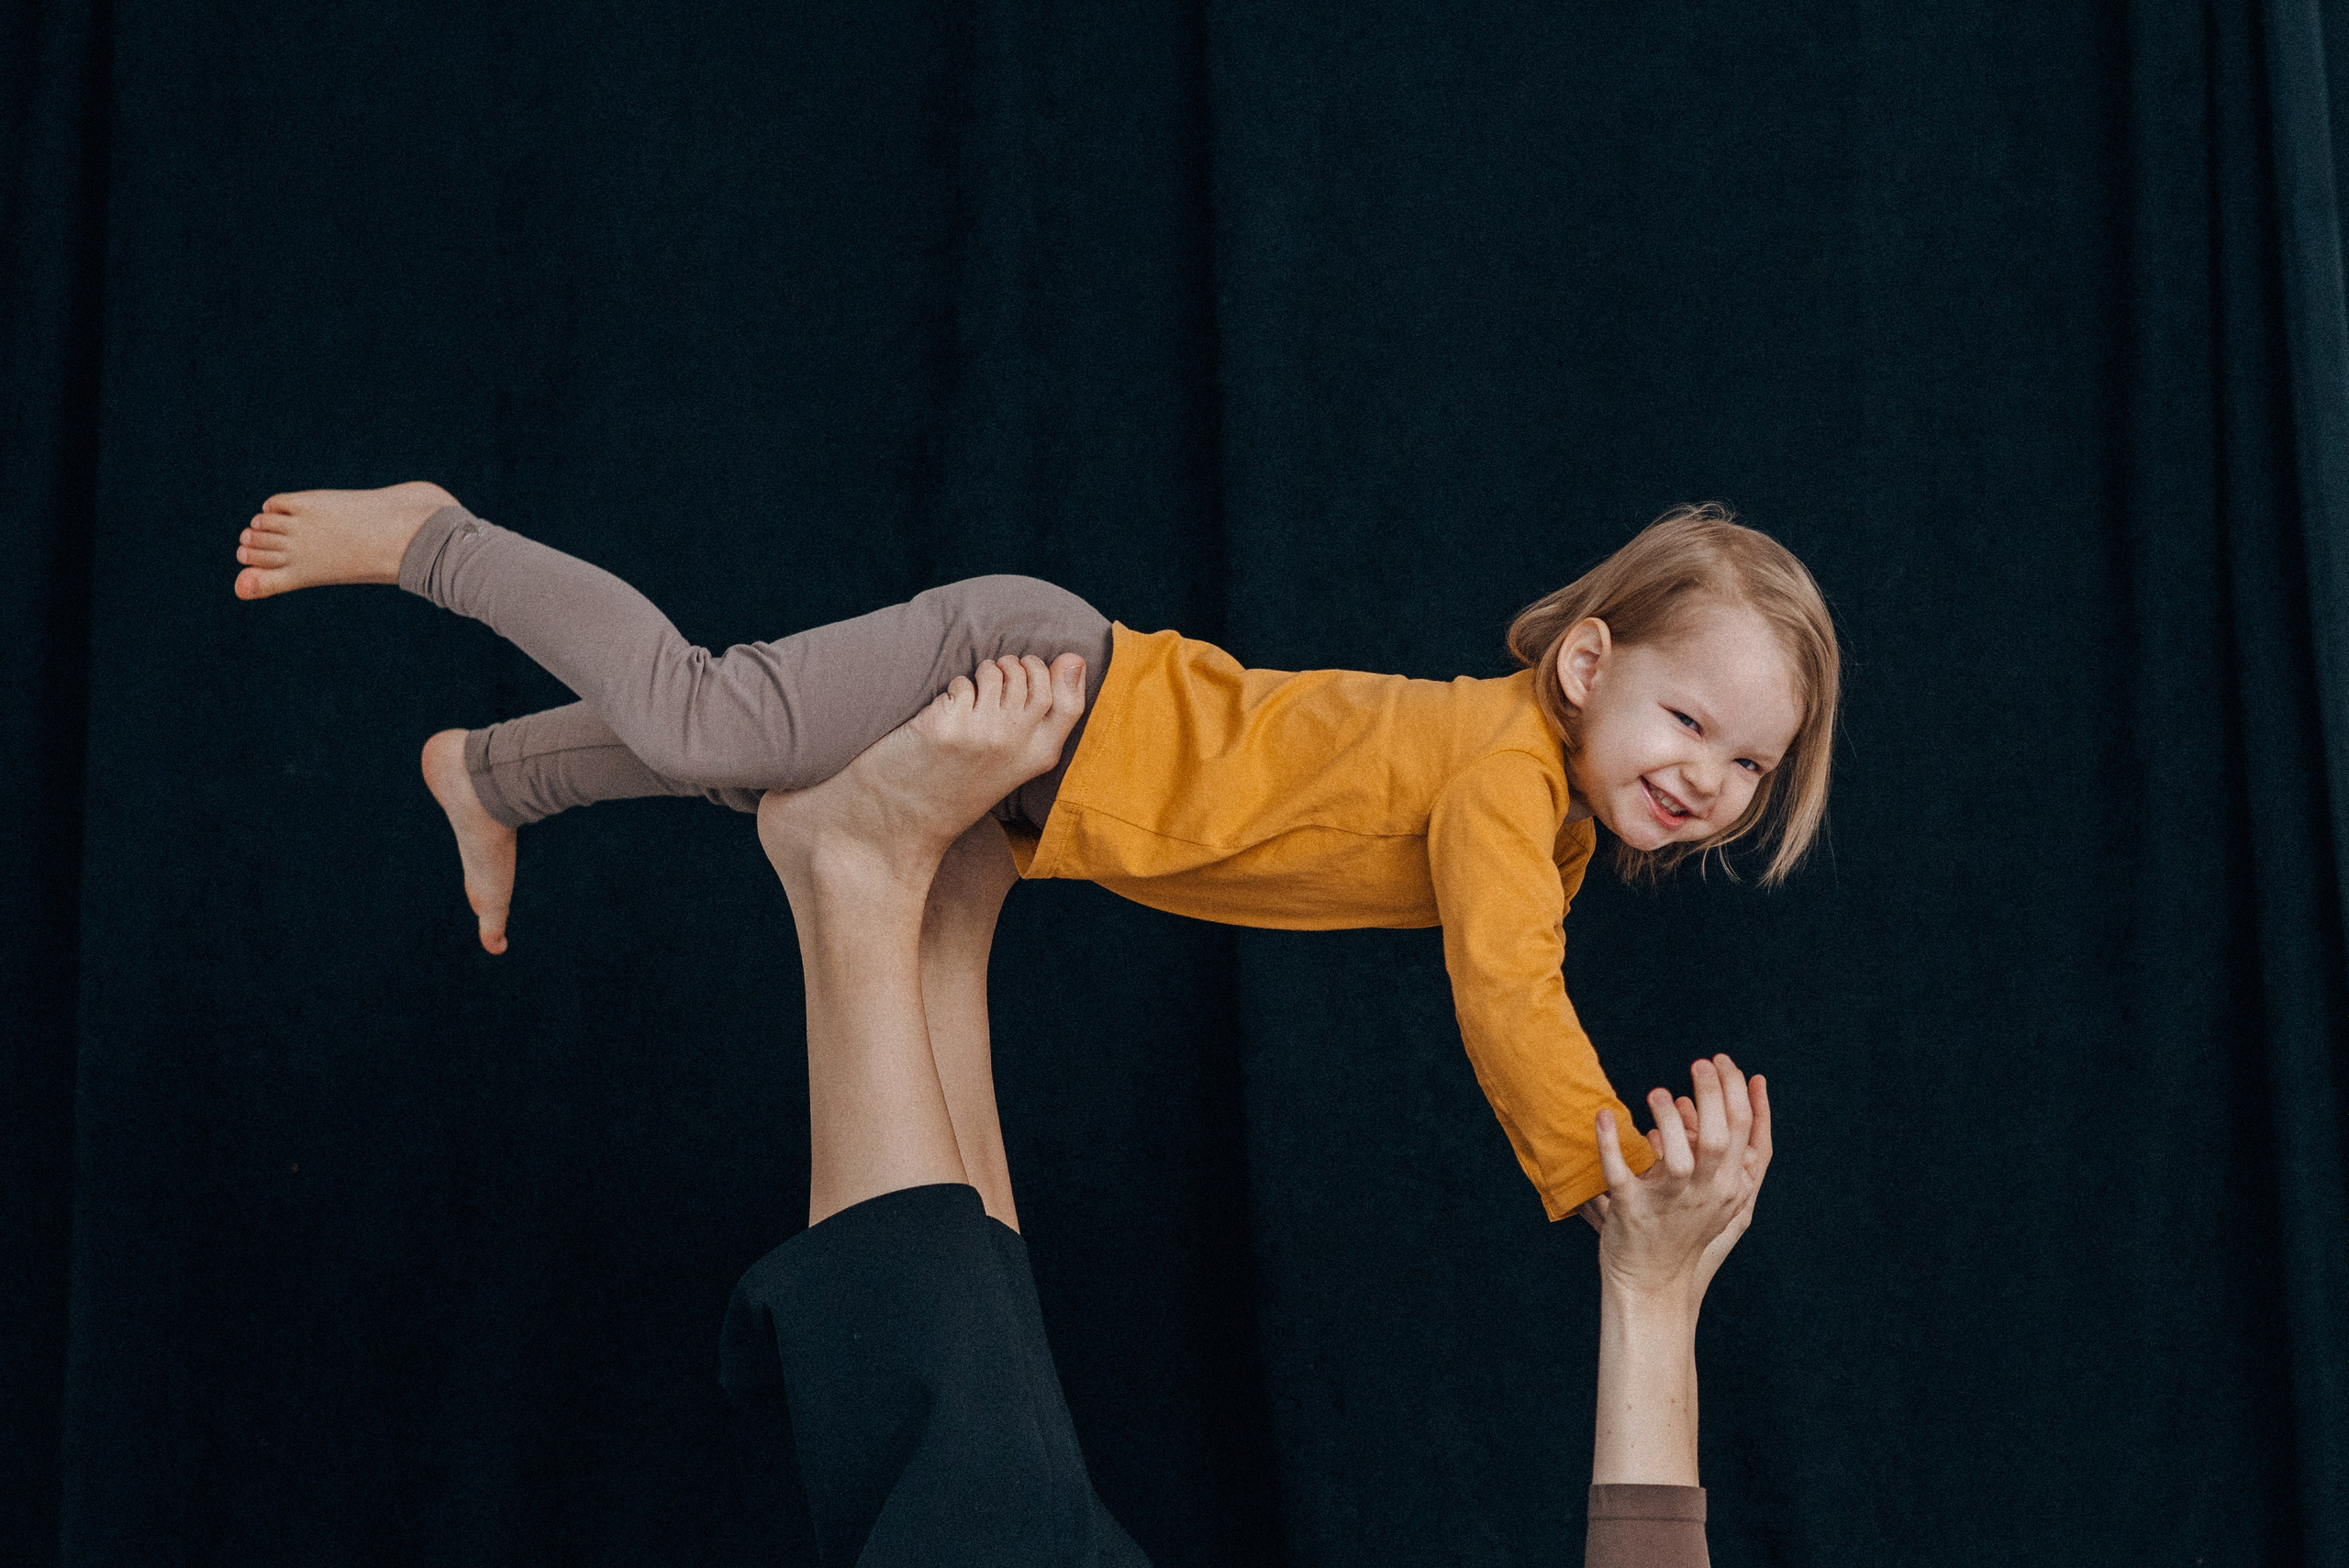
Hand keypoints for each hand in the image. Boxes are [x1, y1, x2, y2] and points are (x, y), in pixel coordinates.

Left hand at [1579, 1055, 1771, 1308]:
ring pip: (1677, 1161)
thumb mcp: (1721, 1196)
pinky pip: (1619, 1175)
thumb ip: (1730, 1154)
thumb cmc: (1684, 1229)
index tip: (1722, 1061)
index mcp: (1728, 1185)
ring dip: (1667, 1121)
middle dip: (1712, 1094)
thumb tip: (1720, 1099)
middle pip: (1717, 1137)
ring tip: (1656, 1092)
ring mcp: (1668, 1204)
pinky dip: (1610, 1145)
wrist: (1653, 1282)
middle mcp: (1704, 1194)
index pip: (1743, 1129)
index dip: (1735, 1089)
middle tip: (1699, 1063)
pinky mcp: (1631, 1211)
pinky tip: (1603, 1117)